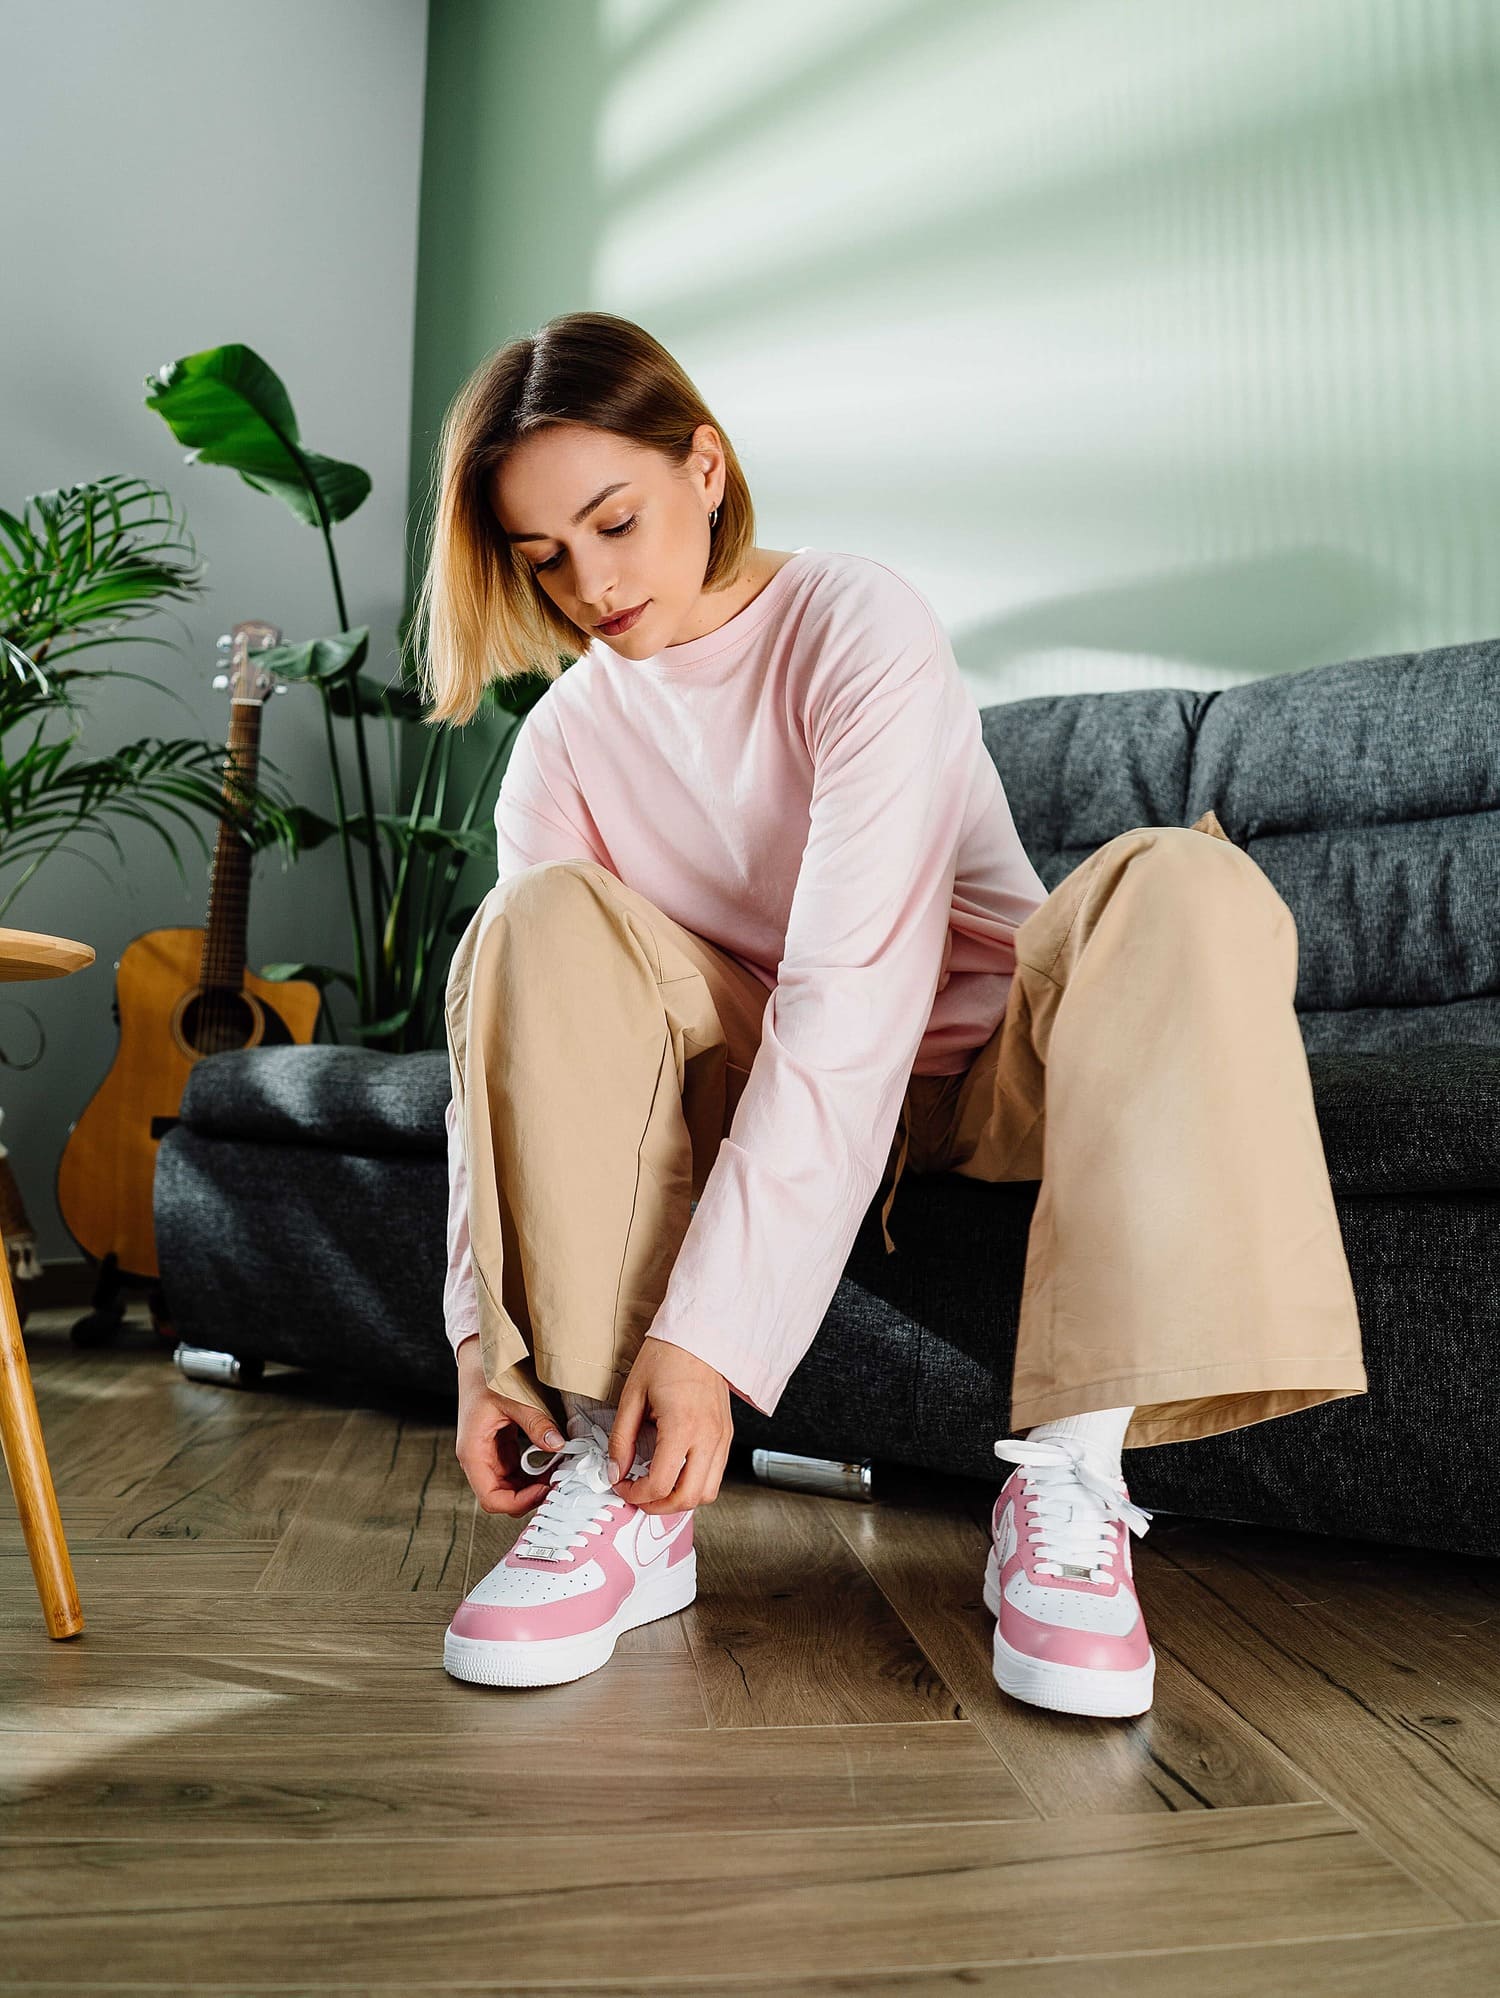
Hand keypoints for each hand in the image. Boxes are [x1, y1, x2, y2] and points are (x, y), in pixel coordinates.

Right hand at [454, 1337, 567, 1515]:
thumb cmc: (486, 1374)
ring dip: (533, 1485)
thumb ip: (535, 1422)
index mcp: (473, 1451)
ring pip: (509, 1485)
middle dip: (530, 1495)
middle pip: (501, 1496)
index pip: (491, 1498)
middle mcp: (477, 1457)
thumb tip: (557, 1444)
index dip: (519, 1502)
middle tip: (559, 1483)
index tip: (545, 1490)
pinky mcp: (498, 1445)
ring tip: (559, 1472)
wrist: (477, 1355)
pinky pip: (515, 1469)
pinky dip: (532, 1471)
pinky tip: (552, 1460)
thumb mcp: (513, 1398)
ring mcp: (487, 1452)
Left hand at [606, 1334, 731, 1514]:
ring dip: (681, 1500)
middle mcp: (708, 1437)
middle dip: (659, 1507)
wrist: (700, 1335)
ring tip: (658, 1489)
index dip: (635, 1494)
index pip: (660, 1483)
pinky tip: (675, 1473)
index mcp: (683, 1426)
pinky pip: (715, 1475)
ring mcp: (722, 1438)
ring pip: (707, 1493)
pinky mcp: (727, 1435)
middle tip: (638, 1497)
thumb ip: (621, 1439)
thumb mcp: (632, 1396)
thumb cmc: (667, 1357)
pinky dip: (695, 1483)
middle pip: (689, 1498)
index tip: (621, 1485)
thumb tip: (615, 1471)